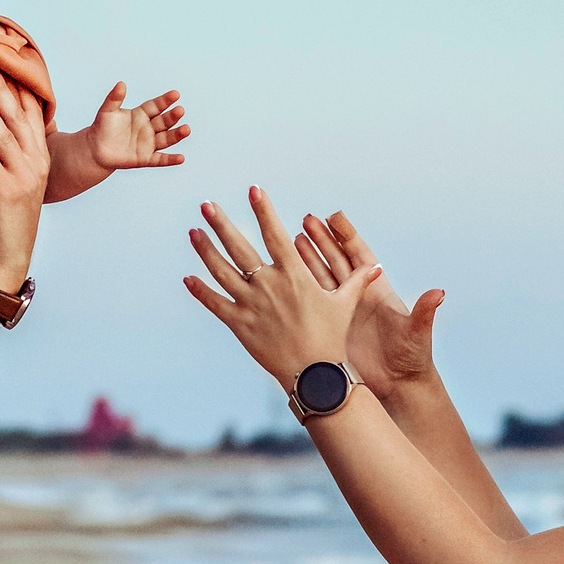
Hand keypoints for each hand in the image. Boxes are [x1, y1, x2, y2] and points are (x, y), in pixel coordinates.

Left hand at [0, 65, 49, 283]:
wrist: (11, 254)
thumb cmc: (7, 216)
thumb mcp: (14, 179)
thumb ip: (10, 153)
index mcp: (40, 158)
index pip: (31, 116)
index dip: (17, 90)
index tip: (4, 66)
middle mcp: (37, 164)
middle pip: (18, 119)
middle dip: (3, 91)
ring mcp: (25, 177)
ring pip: (5, 136)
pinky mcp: (8, 192)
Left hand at [80, 82, 188, 173]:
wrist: (95, 149)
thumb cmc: (102, 128)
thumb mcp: (107, 111)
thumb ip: (114, 98)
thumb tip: (121, 84)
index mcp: (141, 114)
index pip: (156, 106)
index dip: (165, 101)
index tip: (175, 94)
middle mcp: (148, 128)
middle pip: (163, 122)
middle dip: (172, 117)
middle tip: (180, 110)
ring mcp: (148, 144)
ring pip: (166, 139)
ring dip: (176, 135)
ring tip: (186, 129)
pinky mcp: (146, 159)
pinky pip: (160, 159)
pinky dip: (170, 160)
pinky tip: (180, 158)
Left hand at [184, 188, 382, 387]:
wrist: (314, 373)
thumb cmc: (331, 337)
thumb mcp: (345, 304)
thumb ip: (356, 281)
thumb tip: (376, 266)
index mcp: (294, 275)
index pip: (274, 235)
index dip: (263, 211)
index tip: (253, 190)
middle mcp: (269, 285)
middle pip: (239, 248)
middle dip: (221, 224)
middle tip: (206, 205)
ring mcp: (251, 304)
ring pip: (222, 272)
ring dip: (205, 250)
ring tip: (193, 231)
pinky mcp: (240, 324)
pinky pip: (216, 304)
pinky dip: (200, 291)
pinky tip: (187, 278)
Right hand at [292, 211, 443, 399]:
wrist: (397, 385)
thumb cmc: (411, 359)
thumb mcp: (416, 333)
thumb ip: (424, 311)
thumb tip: (438, 293)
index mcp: (379, 290)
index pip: (361, 256)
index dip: (347, 236)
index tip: (333, 216)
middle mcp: (359, 295)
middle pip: (337, 260)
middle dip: (322, 240)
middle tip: (306, 220)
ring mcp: (343, 309)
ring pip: (322, 276)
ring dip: (307, 258)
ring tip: (291, 239)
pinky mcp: (331, 324)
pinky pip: (313, 300)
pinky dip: (301, 285)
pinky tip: (287, 274)